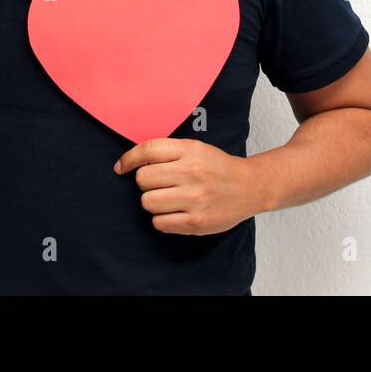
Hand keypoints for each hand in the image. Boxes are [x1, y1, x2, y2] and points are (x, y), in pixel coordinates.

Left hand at [114, 138, 263, 234]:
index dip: (129, 159)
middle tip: (160, 183)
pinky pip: (159, 222)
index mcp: (190, 151)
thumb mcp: (196, 148)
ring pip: (147, 202)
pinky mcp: (195, 222)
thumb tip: (130, 162)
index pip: (148, 150)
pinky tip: (175, 212)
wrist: (249, 187)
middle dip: (146, 182)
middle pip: (143, 179)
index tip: (121, 167)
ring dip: (153, 201)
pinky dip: (162, 219)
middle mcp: (191, 173)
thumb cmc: (217, 167)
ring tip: (168, 198)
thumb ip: (167, 151)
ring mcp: (194, 199)